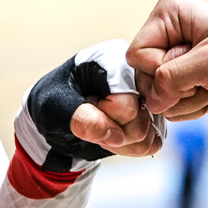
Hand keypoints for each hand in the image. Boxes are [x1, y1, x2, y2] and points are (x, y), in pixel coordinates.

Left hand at [17, 40, 165, 169]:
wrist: (58, 114)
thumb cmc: (54, 101)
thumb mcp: (54, 106)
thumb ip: (80, 118)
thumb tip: (114, 136)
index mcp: (115, 60)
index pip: (126, 105)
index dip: (102, 117)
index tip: (85, 104)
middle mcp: (138, 74)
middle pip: (141, 122)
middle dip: (111, 132)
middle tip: (90, 119)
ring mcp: (149, 95)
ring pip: (149, 135)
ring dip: (118, 142)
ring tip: (99, 126)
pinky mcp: (153, 114)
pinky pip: (153, 143)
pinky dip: (129, 147)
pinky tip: (111, 134)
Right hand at [127, 0, 207, 120]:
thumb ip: (172, 78)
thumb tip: (151, 102)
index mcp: (171, 12)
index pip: (138, 53)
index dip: (161, 69)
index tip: (195, 66)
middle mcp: (167, 33)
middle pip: (143, 76)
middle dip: (175, 87)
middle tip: (206, 79)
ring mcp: (173, 60)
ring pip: (154, 95)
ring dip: (185, 99)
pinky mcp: (181, 82)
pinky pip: (167, 106)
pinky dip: (190, 107)